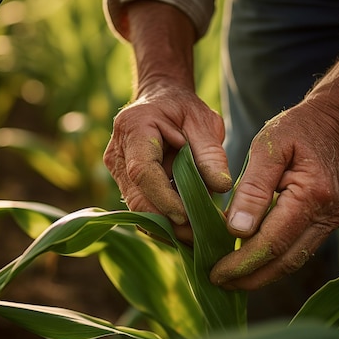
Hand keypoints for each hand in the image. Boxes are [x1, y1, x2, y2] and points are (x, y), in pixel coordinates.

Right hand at [103, 85, 232, 241]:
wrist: (161, 100)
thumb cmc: (183, 108)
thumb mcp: (203, 121)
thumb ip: (210, 153)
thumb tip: (222, 188)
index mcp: (134, 128)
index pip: (142, 171)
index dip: (163, 197)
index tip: (187, 216)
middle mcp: (118, 152)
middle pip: (137, 197)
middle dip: (168, 221)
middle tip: (199, 237)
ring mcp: (117, 170)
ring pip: (138, 209)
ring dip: (166, 226)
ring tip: (197, 237)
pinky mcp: (125, 184)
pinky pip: (142, 208)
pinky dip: (164, 221)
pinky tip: (186, 229)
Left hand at [210, 100, 338, 289]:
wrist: (338, 123)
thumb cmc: (299, 129)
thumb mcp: (269, 147)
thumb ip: (252, 189)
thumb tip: (235, 229)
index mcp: (312, 196)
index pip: (272, 243)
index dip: (242, 263)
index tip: (215, 272)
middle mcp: (327, 216)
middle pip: (284, 262)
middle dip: (249, 278)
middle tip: (217, 282)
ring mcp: (331, 222)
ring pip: (293, 261)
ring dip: (261, 274)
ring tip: (230, 278)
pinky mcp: (327, 223)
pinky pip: (298, 249)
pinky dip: (274, 260)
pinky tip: (251, 261)